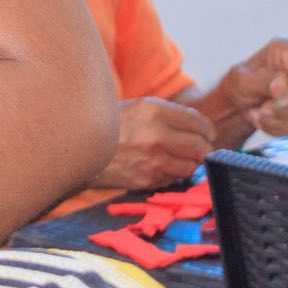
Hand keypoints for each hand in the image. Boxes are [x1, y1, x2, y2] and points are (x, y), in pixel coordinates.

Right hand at [95, 97, 215, 190]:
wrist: (80, 146)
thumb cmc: (112, 124)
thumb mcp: (138, 107)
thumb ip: (171, 114)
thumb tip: (202, 128)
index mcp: (154, 111)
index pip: (201, 124)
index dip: (207, 131)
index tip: (206, 134)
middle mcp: (156, 136)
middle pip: (202, 148)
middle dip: (203, 149)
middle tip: (197, 149)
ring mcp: (152, 160)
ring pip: (192, 166)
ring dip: (188, 163)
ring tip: (176, 157)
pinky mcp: (147, 179)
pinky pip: (174, 178)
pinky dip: (172, 174)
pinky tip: (159, 166)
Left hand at [222, 37, 287, 136]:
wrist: (238, 101)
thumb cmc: (238, 85)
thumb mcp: (242, 80)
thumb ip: (263, 81)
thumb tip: (283, 86)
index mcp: (285, 49)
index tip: (279, 100)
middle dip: (285, 109)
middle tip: (262, 111)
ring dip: (280, 120)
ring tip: (258, 115)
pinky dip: (281, 127)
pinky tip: (266, 120)